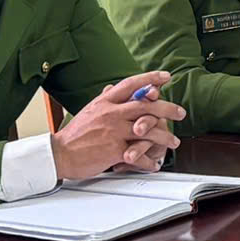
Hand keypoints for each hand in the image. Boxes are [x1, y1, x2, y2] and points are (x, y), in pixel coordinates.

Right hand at [54, 71, 186, 179]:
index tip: (166, 76)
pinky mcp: (115, 150)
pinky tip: (155, 164)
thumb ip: (103, 99)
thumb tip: (112, 87)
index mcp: (105, 102)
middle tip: (180, 112)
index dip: (150, 78)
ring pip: (147, 130)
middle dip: (167, 108)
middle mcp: (111, 113)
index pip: (131, 84)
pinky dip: (149, 161)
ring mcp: (114, 132)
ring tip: (173, 142)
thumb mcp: (89, 110)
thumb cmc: (74, 134)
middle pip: (146, 106)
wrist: (59, 154)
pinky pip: (138, 154)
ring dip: (164, 136)